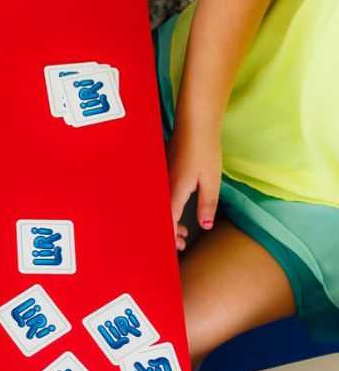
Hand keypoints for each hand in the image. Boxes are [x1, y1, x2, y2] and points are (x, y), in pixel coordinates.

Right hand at [166, 122, 222, 250]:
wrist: (194, 125)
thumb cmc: (204, 150)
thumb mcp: (211, 180)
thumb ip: (207, 204)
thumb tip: (204, 226)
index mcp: (174, 191)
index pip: (167, 221)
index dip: (171, 236)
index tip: (179, 245)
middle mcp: (162, 188)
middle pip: (159, 216)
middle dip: (168, 232)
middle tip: (183, 241)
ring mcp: (160, 181)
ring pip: (158, 208)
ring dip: (168, 221)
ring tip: (183, 229)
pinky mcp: (162, 174)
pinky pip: (159, 198)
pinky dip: (165, 209)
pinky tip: (175, 210)